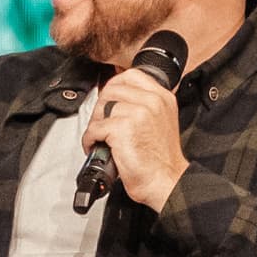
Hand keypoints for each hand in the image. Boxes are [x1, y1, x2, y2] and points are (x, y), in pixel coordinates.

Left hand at [85, 64, 189, 210]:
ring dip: (95, 123)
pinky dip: (90, 139)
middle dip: (101, 107)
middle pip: (112, 90)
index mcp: (162, 97)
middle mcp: (152, 101)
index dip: (114, 87)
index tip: (108, 100)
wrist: (166, 181)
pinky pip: (94, 127)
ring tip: (100, 137)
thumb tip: (118, 101)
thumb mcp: (161, 121)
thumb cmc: (161, 159)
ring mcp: (138, 112)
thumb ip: (145, 106)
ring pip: (102, 107)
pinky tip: (96, 147)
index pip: (131, 76)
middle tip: (101, 123)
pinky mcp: (122, 128)